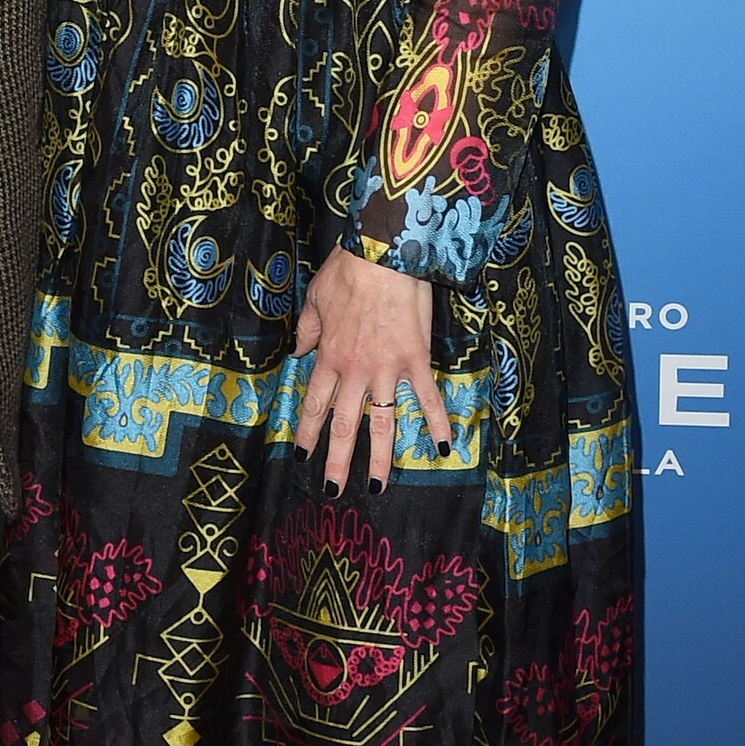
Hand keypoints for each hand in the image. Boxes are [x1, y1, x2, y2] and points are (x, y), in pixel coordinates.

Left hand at [292, 246, 451, 495]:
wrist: (382, 255)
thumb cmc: (346, 272)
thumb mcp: (315, 298)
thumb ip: (307, 330)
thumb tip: (298, 353)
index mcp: (329, 356)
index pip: (315, 403)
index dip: (308, 432)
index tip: (301, 456)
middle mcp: (356, 370)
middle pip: (344, 423)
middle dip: (336, 459)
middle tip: (332, 490)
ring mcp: (387, 369)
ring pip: (382, 422)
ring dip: (379, 457)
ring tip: (377, 485)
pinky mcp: (415, 362)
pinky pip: (427, 398)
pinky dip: (438, 424)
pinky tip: (446, 449)